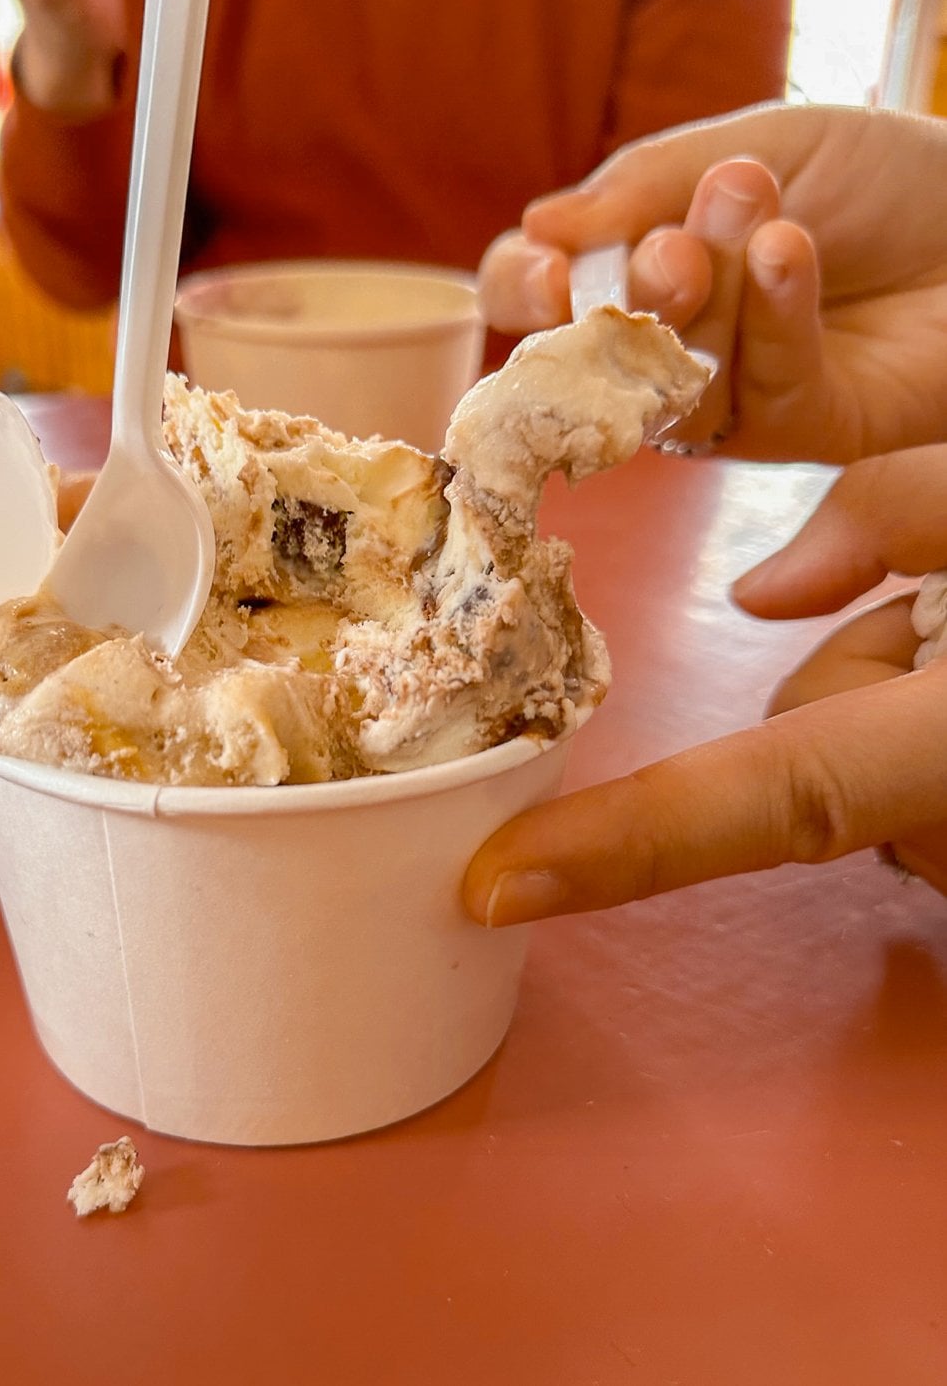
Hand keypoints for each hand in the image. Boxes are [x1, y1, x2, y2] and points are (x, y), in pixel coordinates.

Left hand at [463, 444, 946, 924]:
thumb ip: (890, 515)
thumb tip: (759, 594)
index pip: (778, 795)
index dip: (629, 847)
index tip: (495, 884)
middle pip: (798, 767)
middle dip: (842, 678)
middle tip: (941, 605)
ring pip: (846, 779)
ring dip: (888, 709)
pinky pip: (899, 800)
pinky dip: (921, 747)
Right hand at [478, 104, 946, 462]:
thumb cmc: (886, 176)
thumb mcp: (764, 142)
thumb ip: (648, 180)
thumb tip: (536, 227)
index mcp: (638, 266)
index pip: (539, 295)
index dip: (525, 289)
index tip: (552, 267)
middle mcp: (669, 341)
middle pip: (597, 350)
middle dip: (635, 293)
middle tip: (678, 243)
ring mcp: (729, 393)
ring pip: (671, 382)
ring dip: (710, 298)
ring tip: (761, 215)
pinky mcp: (798, 431)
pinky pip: (756, 395)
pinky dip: (772, 317)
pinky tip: (793, 252)